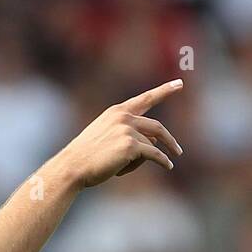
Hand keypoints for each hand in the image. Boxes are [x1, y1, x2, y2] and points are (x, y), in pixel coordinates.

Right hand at [56, 79, 184, 188]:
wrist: (72, 167)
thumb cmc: (87, 157)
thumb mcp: (105, 137)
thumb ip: (128, 134)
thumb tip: (155, 143)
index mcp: (116, 112)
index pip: (145, 99)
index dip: (164, 91)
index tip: (179, 84)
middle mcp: (123, 117)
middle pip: (157, 127)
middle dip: (170, 140)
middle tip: (178, 151)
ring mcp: (127, 130)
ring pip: (152, 145)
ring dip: (150, 159)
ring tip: (149, 167)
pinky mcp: (131, 145)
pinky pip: (154, 154)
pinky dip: (163, 161)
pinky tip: (168, 166)